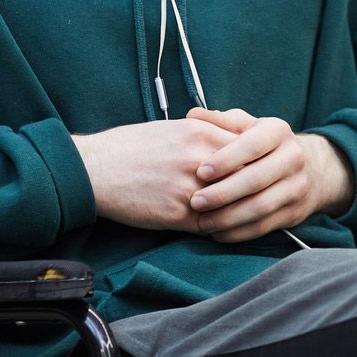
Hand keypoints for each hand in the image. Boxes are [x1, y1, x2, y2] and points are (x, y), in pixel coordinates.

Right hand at [69, 118, 243, 231]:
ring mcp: (189, 189)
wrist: (96, 169)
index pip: (250, 150)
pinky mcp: (177, 215)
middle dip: (253, 189)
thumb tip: (238, 143)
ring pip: (233, 206)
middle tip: (258, 197)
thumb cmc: (132, 146)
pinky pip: (211, 226)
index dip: (258, 163)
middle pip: (248, 178)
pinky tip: (217, 227)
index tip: (260, 171)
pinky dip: (218, 229)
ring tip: (241, 216)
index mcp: (201, 133)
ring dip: (238, 213)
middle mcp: (199, 159)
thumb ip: (209, 133)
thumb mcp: (175, 127)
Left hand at [184, 107, 354, 242]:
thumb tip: (192, 115)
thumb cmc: (265, 144)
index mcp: (278, 132)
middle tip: (195, 201)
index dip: (226, 160)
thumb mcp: (248, 125)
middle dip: (223, 193)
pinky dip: (239, 233)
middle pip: (256, 179)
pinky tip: (218, 233)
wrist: (312, 168)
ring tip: (202, 222)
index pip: (252, 145)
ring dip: (228, 217)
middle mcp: (292, 158)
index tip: (200, 172)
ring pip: (261, 207)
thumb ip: (220, 121)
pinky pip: (264, 226)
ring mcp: (296, 187)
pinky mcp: (294, 213)